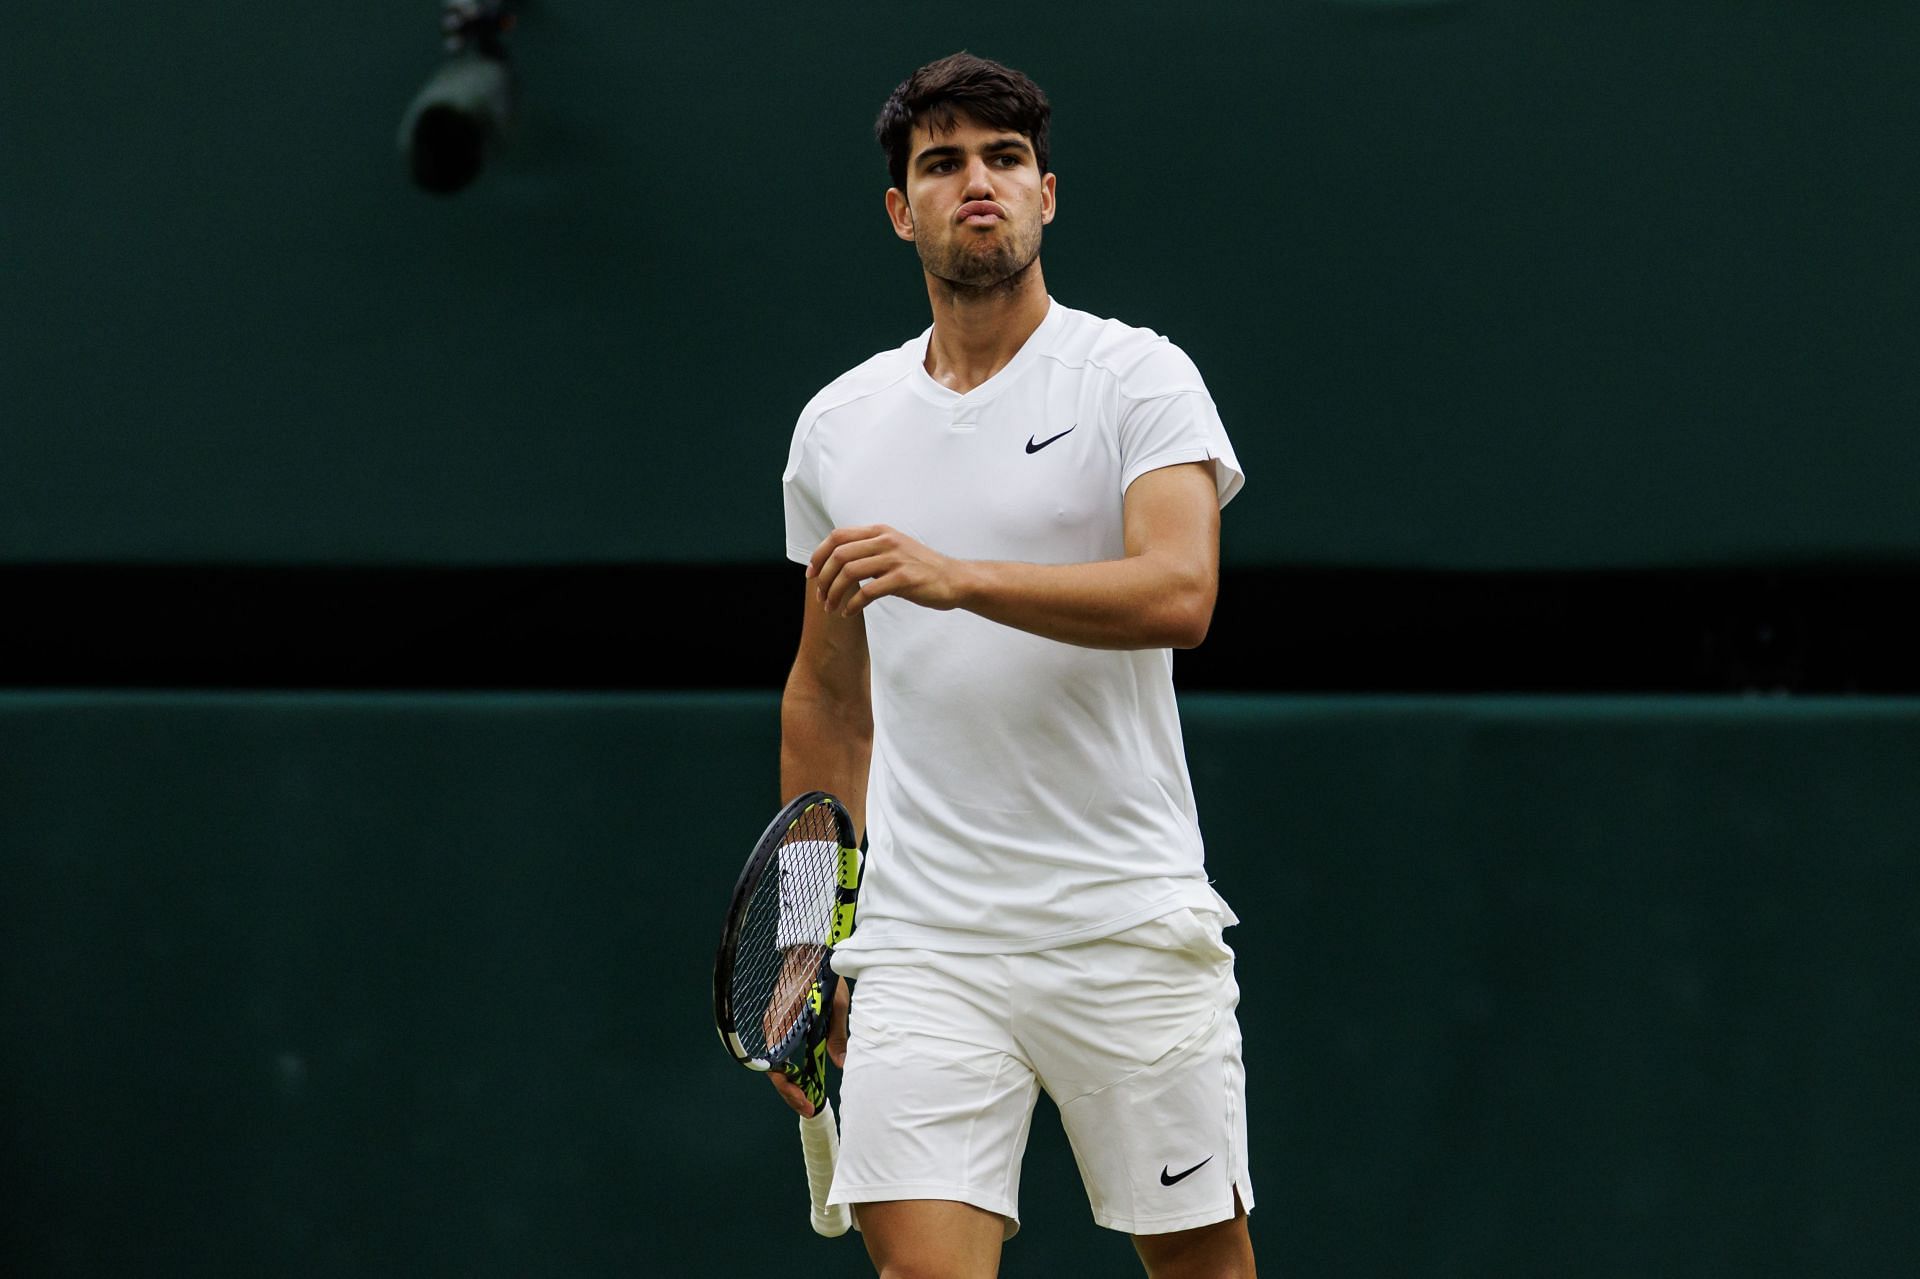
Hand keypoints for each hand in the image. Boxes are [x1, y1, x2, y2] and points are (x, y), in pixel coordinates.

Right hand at [767, 976, 849, 1116]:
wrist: (808, 950)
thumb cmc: (822, 975)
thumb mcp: (836, 1005)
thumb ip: (837, 1035)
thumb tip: (842, 1064)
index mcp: (782, 1026)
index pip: (777, 1069)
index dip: (790, 1090)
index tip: (807, 1103)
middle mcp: (773, 1028)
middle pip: (777, 1071)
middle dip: (792, 1093)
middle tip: (810, 1108)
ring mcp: (774, 1026)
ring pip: (779, 1063)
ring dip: (793, 1082)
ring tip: (810, 1098)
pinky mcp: (780, 1023)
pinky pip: (782, 1052)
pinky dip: (792, 1067)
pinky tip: (806, 1076)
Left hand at [808, 525, 967, 616]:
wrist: (954, 579)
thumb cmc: (920, 568)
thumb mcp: (893, 549)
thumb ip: (868, 550)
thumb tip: (836, 559)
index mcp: (880, 531)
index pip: (837, 536)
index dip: (819, 555)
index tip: (811, 574)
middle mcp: (886, 541)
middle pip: (839, 554)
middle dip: (823, 578)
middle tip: (821, 597)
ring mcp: (895, 559)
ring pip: (849, 572)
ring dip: (834, 593)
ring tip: (832, 607)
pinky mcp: (903, 579)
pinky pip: (867, 591)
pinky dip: (852, 604)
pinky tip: (849, 612)